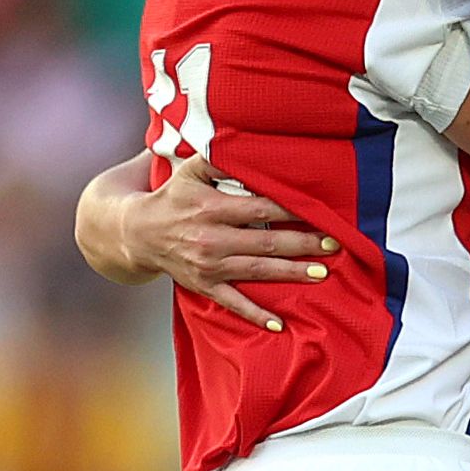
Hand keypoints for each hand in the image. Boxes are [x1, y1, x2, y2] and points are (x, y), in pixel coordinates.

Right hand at [104, 167, 331, 327]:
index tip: (319, 211)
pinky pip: (232, 302)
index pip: (260, 208)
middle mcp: (210, 238)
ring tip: (322, 273)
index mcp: (210, 208)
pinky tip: (279, 324)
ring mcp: (207, 265)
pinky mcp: (203, 285)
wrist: (135, 233)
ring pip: (256, 270)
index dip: (291, 210)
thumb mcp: (190, 171)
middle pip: (265, 241)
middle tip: (334, 244)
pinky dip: (254, 314)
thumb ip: (219, 160)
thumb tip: (248, 147)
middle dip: (302, 243)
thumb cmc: (172, 197)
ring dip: (290, 273)